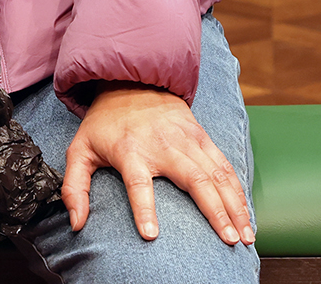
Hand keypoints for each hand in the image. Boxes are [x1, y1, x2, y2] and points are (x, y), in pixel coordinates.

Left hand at [62, 85, 252, 247]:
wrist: (129, 79)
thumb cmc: (104, 122)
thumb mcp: (79, 150)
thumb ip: (74, 187)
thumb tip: (75, 223)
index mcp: (129, 151)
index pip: (137, 183)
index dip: (143, 208)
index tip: (151, 235)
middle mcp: (162, 145)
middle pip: (192, 179)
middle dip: (214, 211)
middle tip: (228, 240)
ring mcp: (185, 139)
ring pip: (216, 174)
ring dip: (234, 205)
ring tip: (245, 235)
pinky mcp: (201, 135)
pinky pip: (224, 165)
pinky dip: (238, 189)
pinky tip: (246, 212)